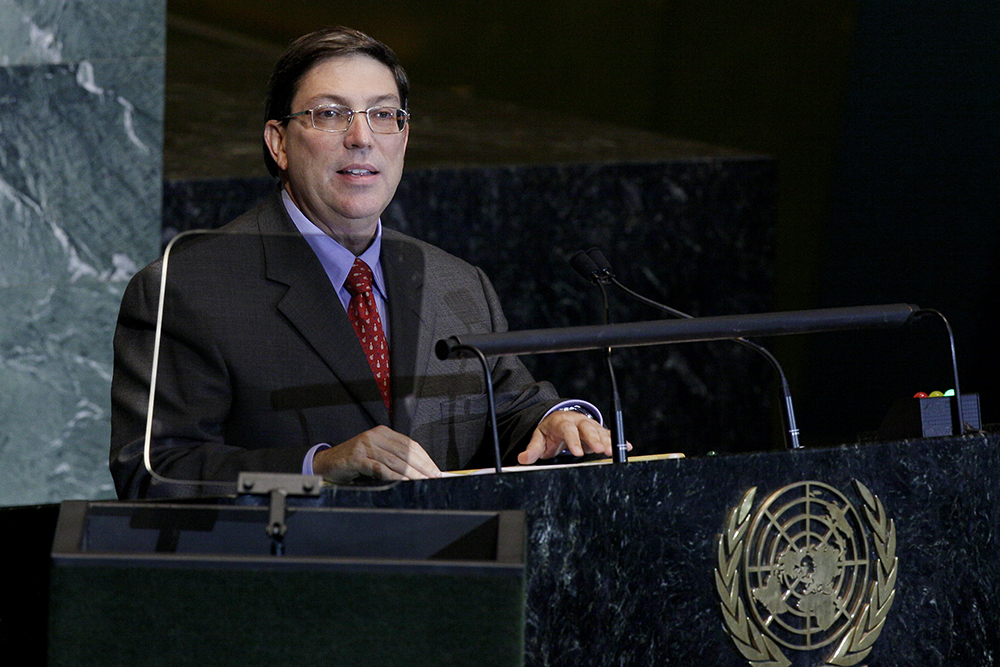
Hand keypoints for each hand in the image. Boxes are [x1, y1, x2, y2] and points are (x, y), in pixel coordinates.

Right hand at [312, 425, 441, 482]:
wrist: (326, 463)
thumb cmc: (353, 461)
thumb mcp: (375, 454)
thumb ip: (393, 458)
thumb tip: (419, 472)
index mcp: (383, 432)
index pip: (410, 444)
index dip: (425, 458)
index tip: (435, 470)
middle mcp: (375, 436)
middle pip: (405, 452)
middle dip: (422, 467)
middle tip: (434, 478)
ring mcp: (365, 446)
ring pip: (395, 460)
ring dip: (412, 473)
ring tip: (423, 482)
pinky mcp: (357, 458)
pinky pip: (380, 468)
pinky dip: (394, 476)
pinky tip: (404, 482)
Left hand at [517, 409, 616, 464]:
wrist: (559, 421)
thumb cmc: (549, 431)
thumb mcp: (538, 438)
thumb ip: (532, 448)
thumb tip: (523, 458)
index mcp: (561, 422)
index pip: (567, 429)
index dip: (573, 441)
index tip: (577, 453)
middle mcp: (577, 421)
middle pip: (587, 428)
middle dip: (595, 438)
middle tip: (601, 450)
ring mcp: (589, 425)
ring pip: (600, 431)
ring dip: (607, 441)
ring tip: (613, 452)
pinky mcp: (597, 431)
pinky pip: (609, 434)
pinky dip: (617, 440)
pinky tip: (626, 446)